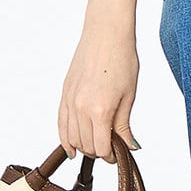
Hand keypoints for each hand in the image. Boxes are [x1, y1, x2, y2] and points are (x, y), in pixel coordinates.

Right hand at [59, 23, 140, 160]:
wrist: (106, 34)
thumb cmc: (121, 59)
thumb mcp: (129, 96)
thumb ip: (124, 125)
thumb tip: (129, 146)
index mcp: (100, 110)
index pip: (101, 148)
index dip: (110, 156)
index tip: (118, 154)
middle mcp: (81, 108)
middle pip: (86, 145)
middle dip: (98, 151)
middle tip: (110, 149)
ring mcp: (70, 101)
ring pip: (71, 137)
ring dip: (83, 146)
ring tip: (95, 145)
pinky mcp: (64, 94)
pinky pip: (61, 123)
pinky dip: (65, 137)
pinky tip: (71, 147)